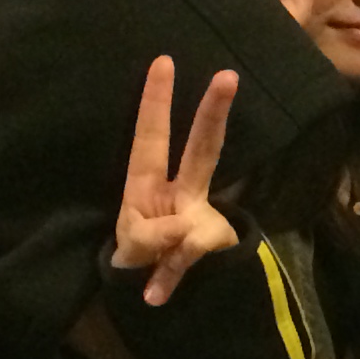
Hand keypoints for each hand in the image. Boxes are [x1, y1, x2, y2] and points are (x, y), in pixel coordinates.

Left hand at [114, 56, 240, 307]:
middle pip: (203, 148)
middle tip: (227, 76)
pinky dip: (167, 279)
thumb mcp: (132, 247)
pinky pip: (192, 260)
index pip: (151, 136)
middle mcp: (181, 191)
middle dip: (212, 114)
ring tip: (154, 271)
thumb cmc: (139, 254)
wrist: (162, 292)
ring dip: (187, 241)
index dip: (155, 102)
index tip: (162, 62)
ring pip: (204, 222)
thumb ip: (151, 238)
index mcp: (147, 183)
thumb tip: (185, 227)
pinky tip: (152, 295)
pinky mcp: (213, 245)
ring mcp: (201, 217)